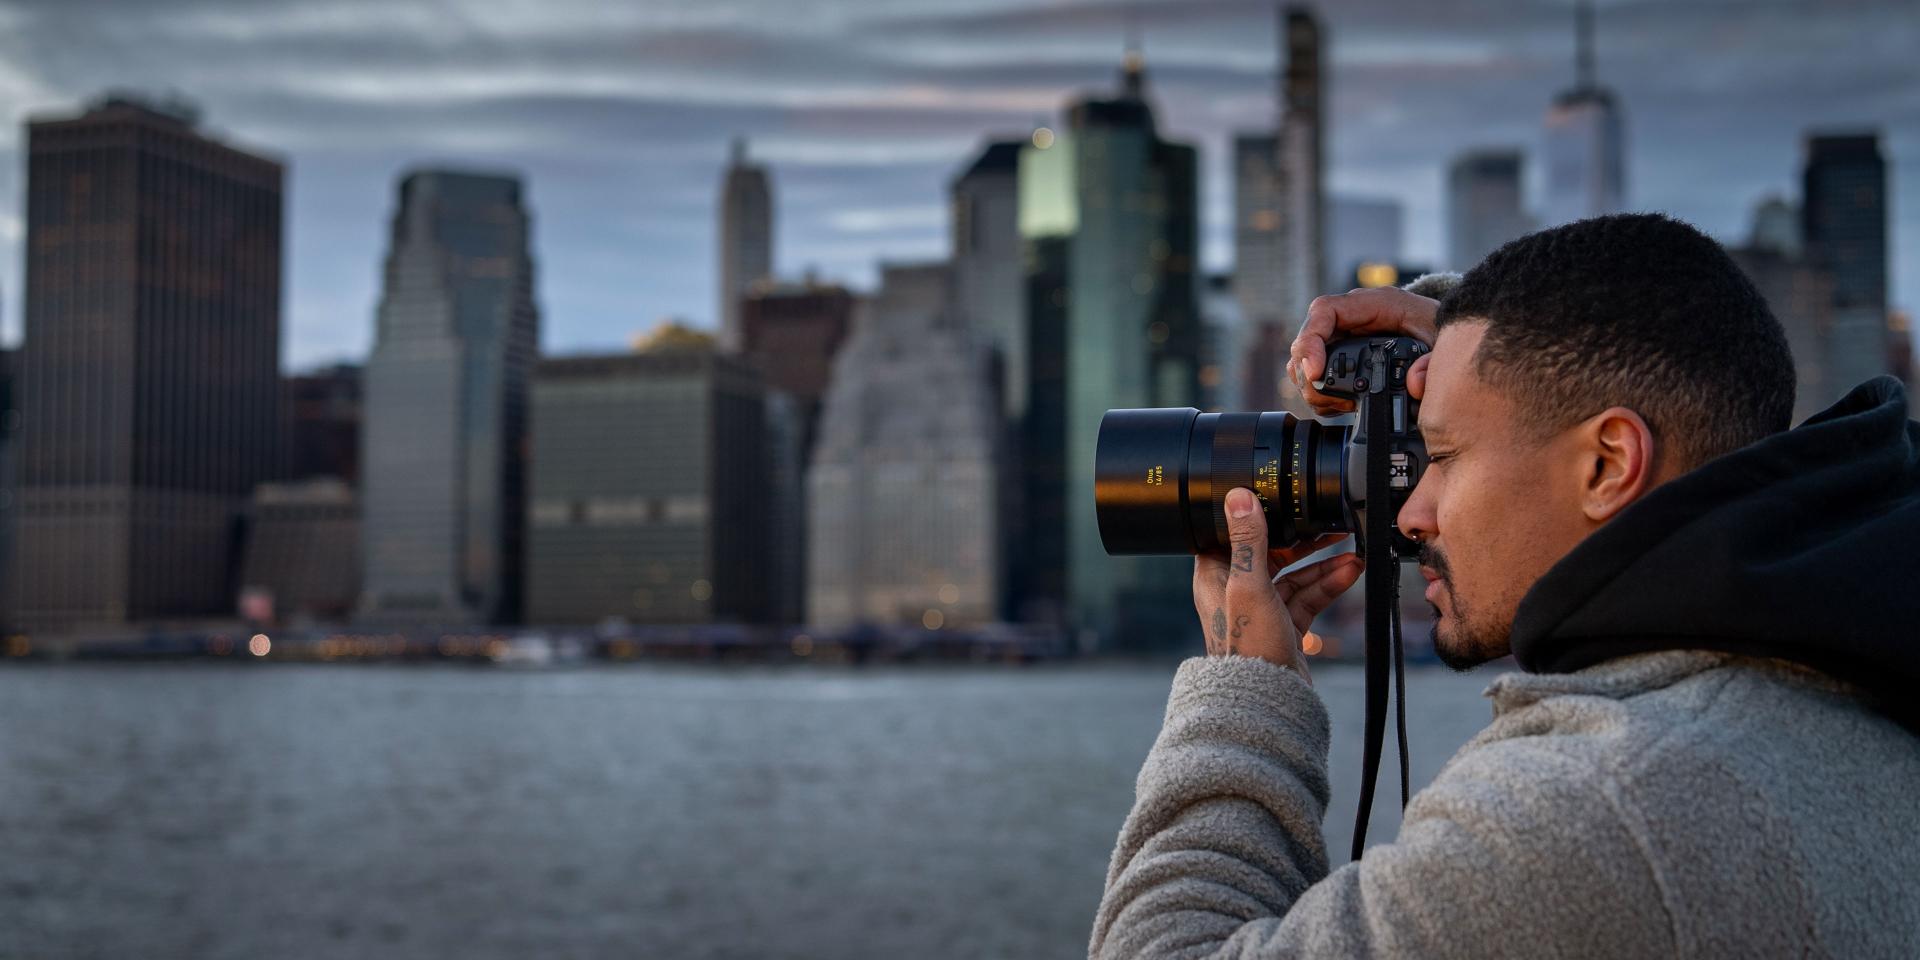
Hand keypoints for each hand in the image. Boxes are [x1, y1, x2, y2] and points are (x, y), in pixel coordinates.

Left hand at [1193, 487, 1363, 681]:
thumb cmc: (1248, 647)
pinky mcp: (1284, 626)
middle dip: (1303, 541)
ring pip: (1295, 576)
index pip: (1234, 535)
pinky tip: (1351, 572)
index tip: (1283, 500)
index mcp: (1215, 576)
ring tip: (1352, 550)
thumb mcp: (1250, 586)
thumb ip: (1249, 541)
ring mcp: (1261, 609)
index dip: (1258, 517)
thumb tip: (1238, 497)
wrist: (1267, 699)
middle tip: (1331, 525)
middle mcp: (1235, 591)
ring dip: (1323, 564)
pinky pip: (1308, 598)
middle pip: (1271, 553)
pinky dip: (1328, 585)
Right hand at [1286, 287, 1439, 416]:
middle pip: (1307, 340)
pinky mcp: (1342, 355)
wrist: (1447, 334)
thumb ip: (1433, 362)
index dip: (1311, 340)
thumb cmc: (1441, 331)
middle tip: (1328, 400)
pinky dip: (1322, 393)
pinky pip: (1315, 372)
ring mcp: (1344, 336)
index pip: (1325, 311)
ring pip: (1305, 359)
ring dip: (1313, 387)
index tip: (1315, 372)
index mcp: (1373, 304)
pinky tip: (1342, 405)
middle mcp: (1352, 318)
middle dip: (1309, 375)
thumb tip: (1414, 383)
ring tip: (1340, 405)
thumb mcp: (1445, 343)